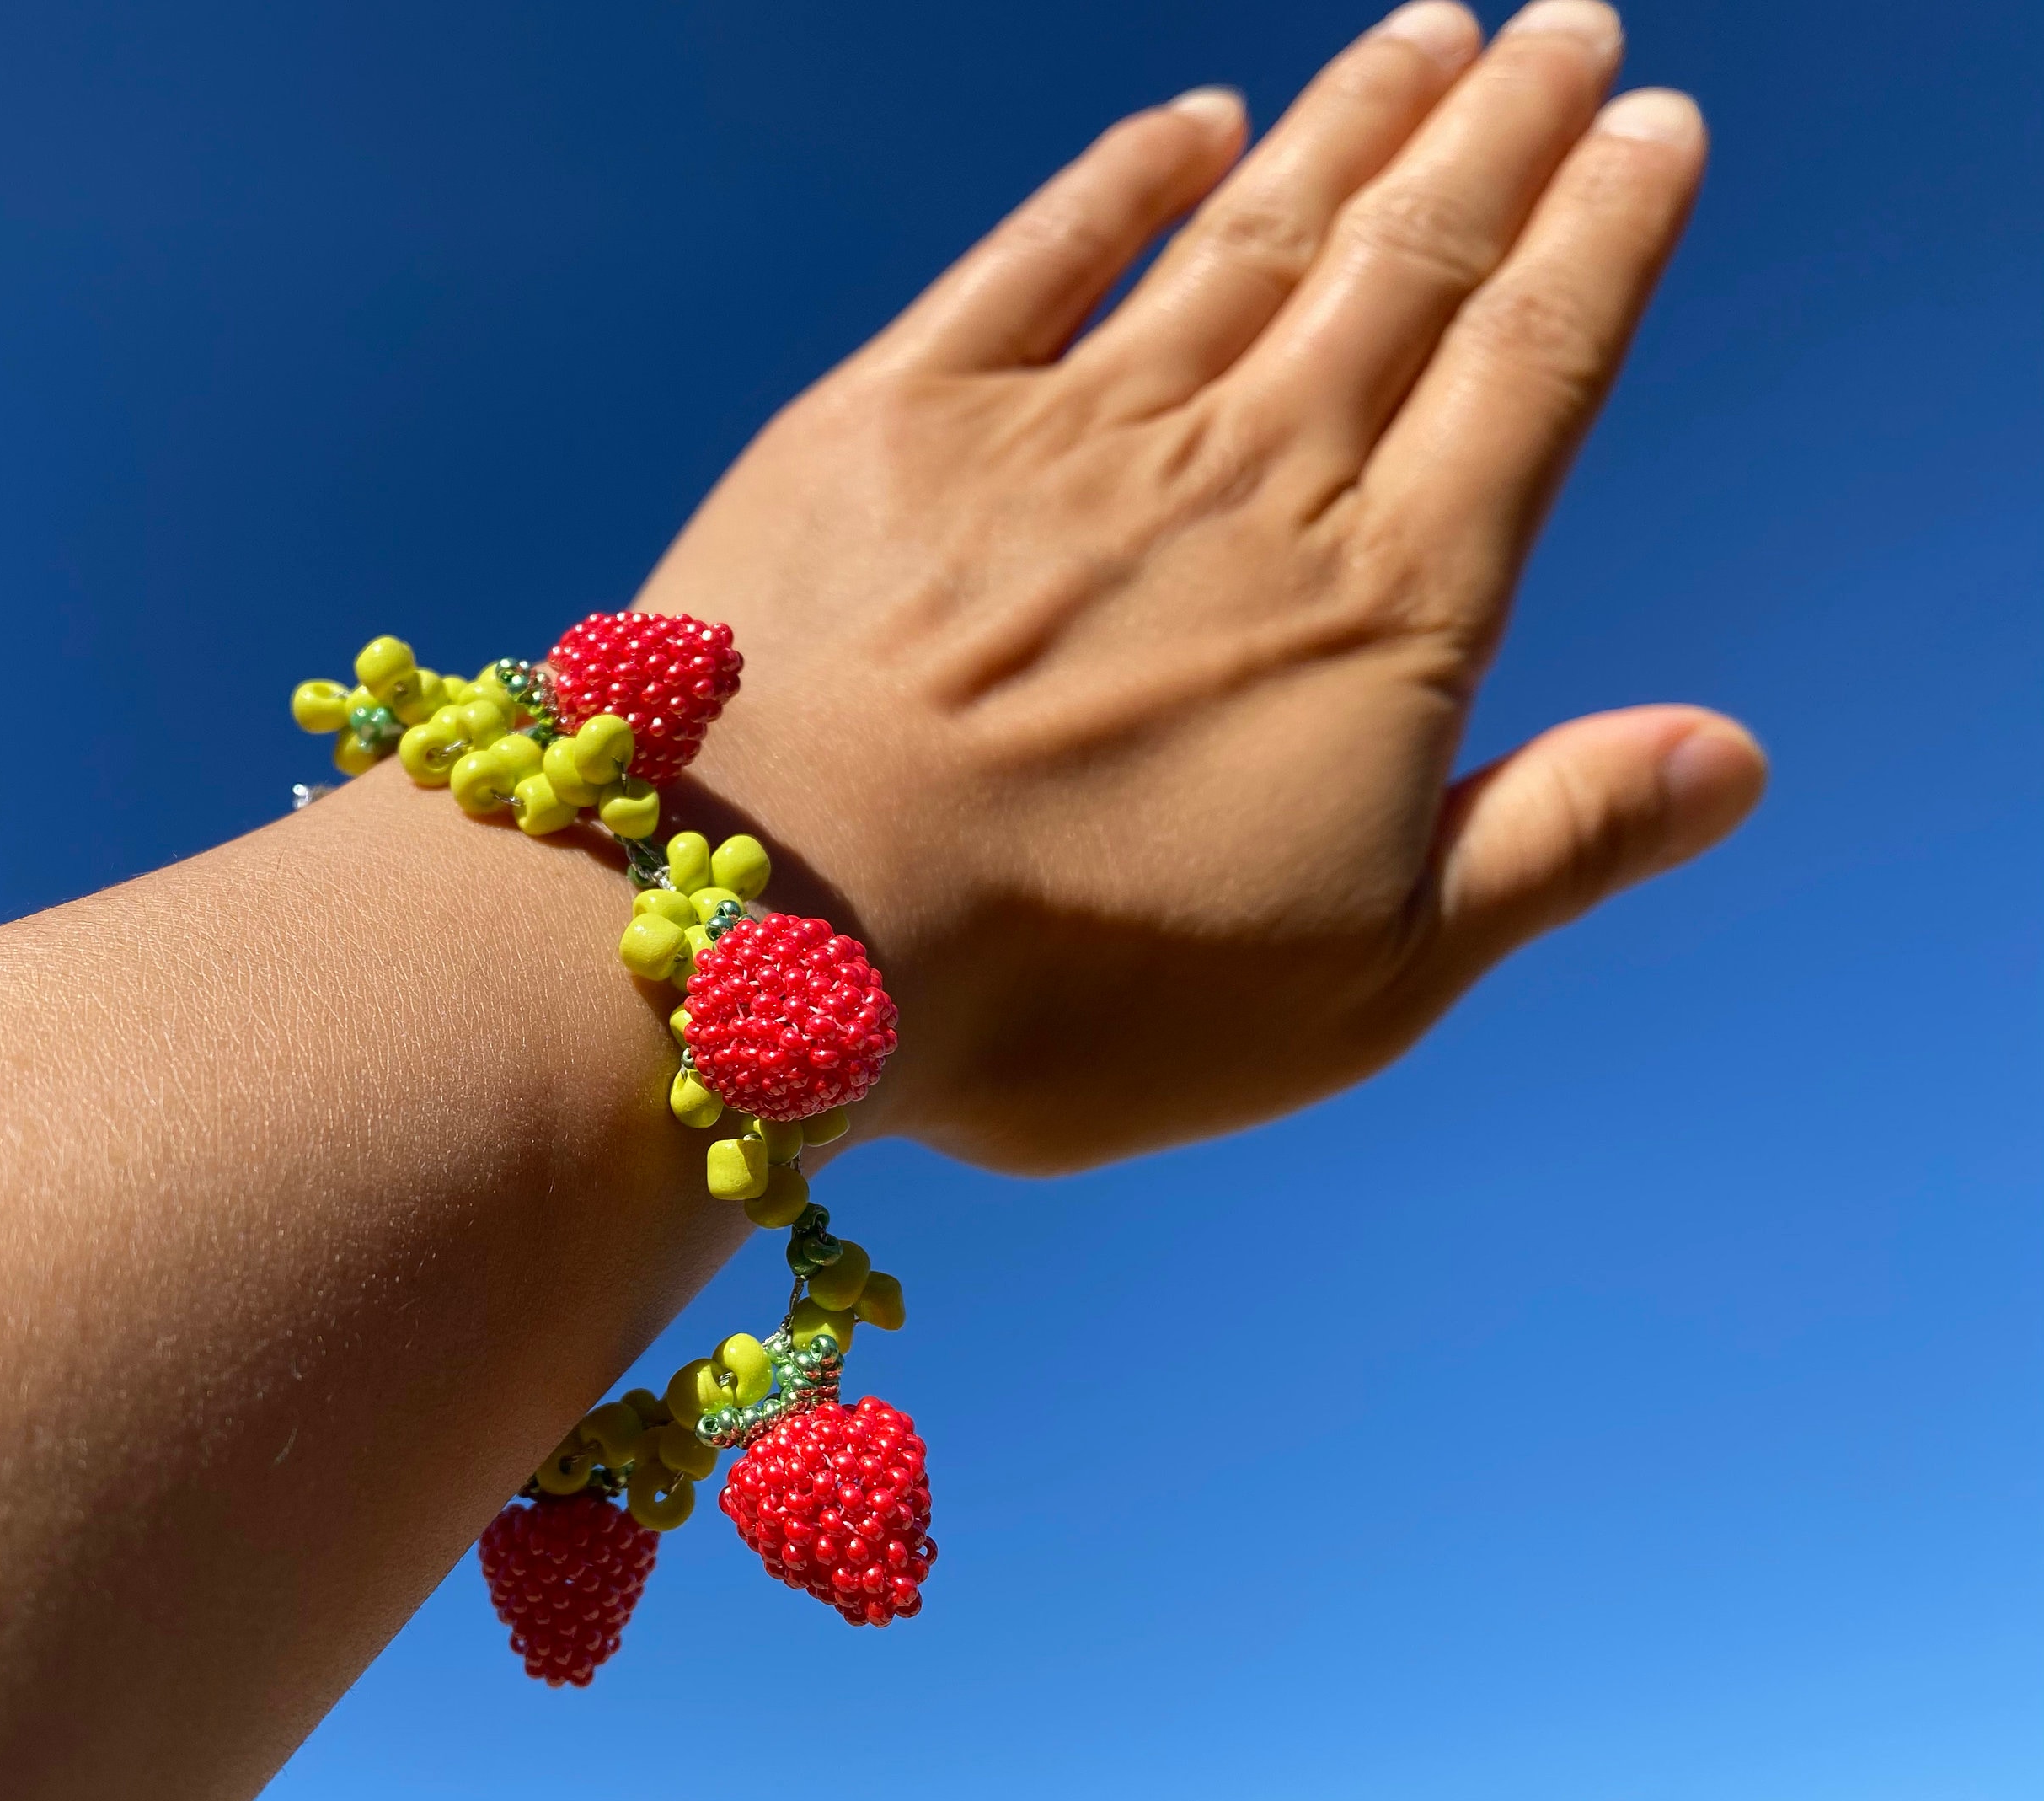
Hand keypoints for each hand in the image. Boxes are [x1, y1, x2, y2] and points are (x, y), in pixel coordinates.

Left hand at [643, 0, 1765, 1172]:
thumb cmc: (1075, 988)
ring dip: (1352, 121)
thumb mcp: (1361, 982)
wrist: (784, 926)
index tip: (1656, 123)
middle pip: (1408, 267)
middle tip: (1569, 26)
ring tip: (1433, 32)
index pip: (1530, 373)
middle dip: (1503, 137)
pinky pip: (1037, 257)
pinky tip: (1190, 119)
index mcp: (1377, 611)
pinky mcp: (899, 418)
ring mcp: (1068, 433)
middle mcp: (1245, 481)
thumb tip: (1731, 757)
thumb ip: (1549, 847)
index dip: (1605, 238)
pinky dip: (1124, 175)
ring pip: (1253, 233)